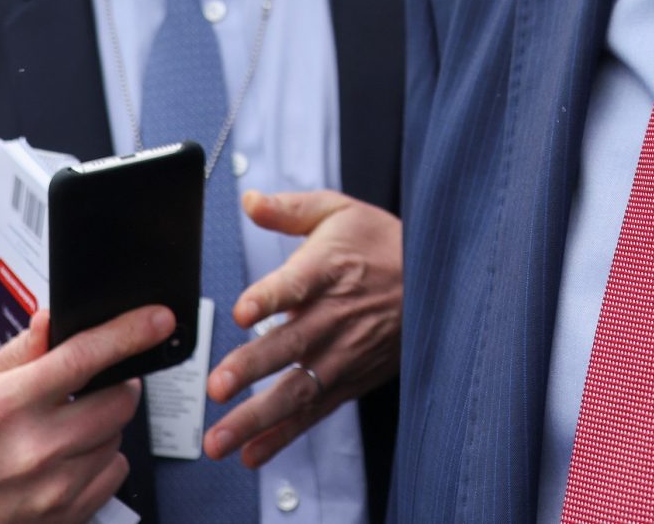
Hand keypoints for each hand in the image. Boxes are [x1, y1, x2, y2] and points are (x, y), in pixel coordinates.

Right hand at [0, 304, 171, 523]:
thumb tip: (56, 319)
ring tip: (67, 427)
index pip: (85, 358)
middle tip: (92, 387)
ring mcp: (54, 486)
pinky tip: (70, 458)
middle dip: (116, 384)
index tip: (159, 319)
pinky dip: (103, 459)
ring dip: (105, 424)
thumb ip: (24, 349)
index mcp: (9, 404)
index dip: (129, 333)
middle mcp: (35, 447)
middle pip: (119, 400)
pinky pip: (116, 471)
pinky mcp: (68, 514)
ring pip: (119, 435)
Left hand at [204, 189, 401, 467]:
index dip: (269, 297)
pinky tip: (251, 452)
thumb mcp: (339, 212)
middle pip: (289, 345)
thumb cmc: (383, 245)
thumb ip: (289, 209)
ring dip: (257, 416)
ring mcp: (342, 355)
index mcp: (328, 271)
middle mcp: (334, 317)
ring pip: (297, 389)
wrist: (434, 279)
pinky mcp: (349, 380)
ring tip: (221, 436)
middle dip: (251, 368)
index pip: (295, 284)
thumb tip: (249, 201)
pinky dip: (282, 436)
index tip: (244, 310)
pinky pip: (313, 413)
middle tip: (218, 385)